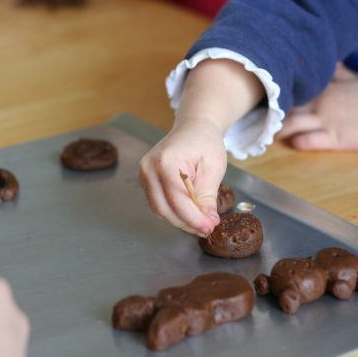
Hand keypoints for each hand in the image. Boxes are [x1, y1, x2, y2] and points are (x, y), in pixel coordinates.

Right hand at [139, 117, 224, 236]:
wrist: (194, 127)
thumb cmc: (205, 143)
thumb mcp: (213, 169)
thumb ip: (207, 198)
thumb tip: (207, 222)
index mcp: (166, 161)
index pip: (177, 200)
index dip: (194, 219)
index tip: (210, 227)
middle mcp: (149, 168)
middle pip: (164, 208)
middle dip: (187, 223)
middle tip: (207, 229)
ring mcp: (144, 174)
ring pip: (159, 210)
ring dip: (180, 221)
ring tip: (201, 223)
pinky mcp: (146, 180)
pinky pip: (158, 203)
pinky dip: (174, 213)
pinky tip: (190, 214)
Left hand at [276, 64, 357, 150]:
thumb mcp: (357, 80)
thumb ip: (340, 73)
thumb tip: (331, 61)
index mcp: (326, 90)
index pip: (299, 91)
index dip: (283, 95)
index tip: (270, 99)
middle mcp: (322, 105)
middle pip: (292, 108)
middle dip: (276, 113)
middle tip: (262, 119)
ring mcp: (326, 123)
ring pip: (296, 125)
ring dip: (281, 130)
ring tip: (271, 135)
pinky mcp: (333, 140)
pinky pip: (311, 141)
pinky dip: (298, 142)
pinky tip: (291, 144)